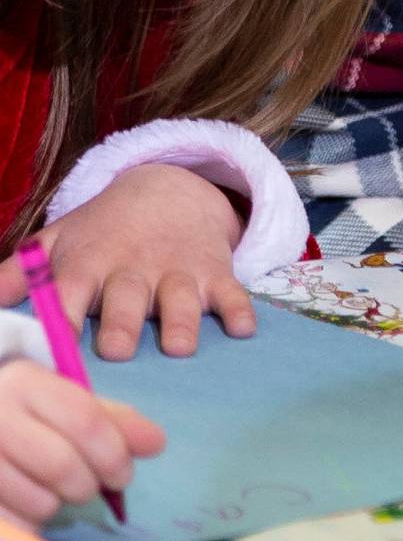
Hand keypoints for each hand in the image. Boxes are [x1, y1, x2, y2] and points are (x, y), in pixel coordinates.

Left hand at [0, 164, 252, 358]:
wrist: (170, 189)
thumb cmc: (104, 231)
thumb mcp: (60, 240)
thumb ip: (17, 273)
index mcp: (89, 264)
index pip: (68, 293)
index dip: (59, 319)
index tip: (50, 348)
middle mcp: (133, 269)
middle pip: (126, 299)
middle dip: (122, 324)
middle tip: (117, 350)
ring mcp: (177, 271)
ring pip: (179, 299)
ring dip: (180, 321)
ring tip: (179, 346)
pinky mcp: (215, 273)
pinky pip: (231, 293)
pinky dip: (239, 310)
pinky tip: (242, 329)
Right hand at [0, 360, 164, 526]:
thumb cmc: (30, 416)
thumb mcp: (68, 406)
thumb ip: (113, 421)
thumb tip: (156, 443)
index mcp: (25, 381)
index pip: (84, 420)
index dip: (113, 453)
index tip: (123, 475)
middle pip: (61, 464)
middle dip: (89, 484)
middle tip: (93, 488)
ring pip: (39, 500)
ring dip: (60, 505)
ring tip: (56, 491)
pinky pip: (17, 523)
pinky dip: (33, 521)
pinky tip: (30, 502)